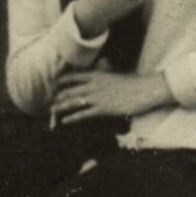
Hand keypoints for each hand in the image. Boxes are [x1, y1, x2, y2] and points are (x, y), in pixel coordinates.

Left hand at [52, 71, 173, 124]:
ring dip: (61, 107)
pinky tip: (65, 121)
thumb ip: (104, 79)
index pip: (74, 76)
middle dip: (58, 96)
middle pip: (69, 90)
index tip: (55, 83)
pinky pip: (83, 114)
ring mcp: (97, 97)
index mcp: (97, 75)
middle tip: (50, 101)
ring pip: (73, 102)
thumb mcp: (115, 77)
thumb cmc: (134, 83)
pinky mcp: (103, 109)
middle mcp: (93, 85)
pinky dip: (72, 118)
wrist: (145, 90)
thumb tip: (99, 81)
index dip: (62, 80)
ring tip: (52, 111)